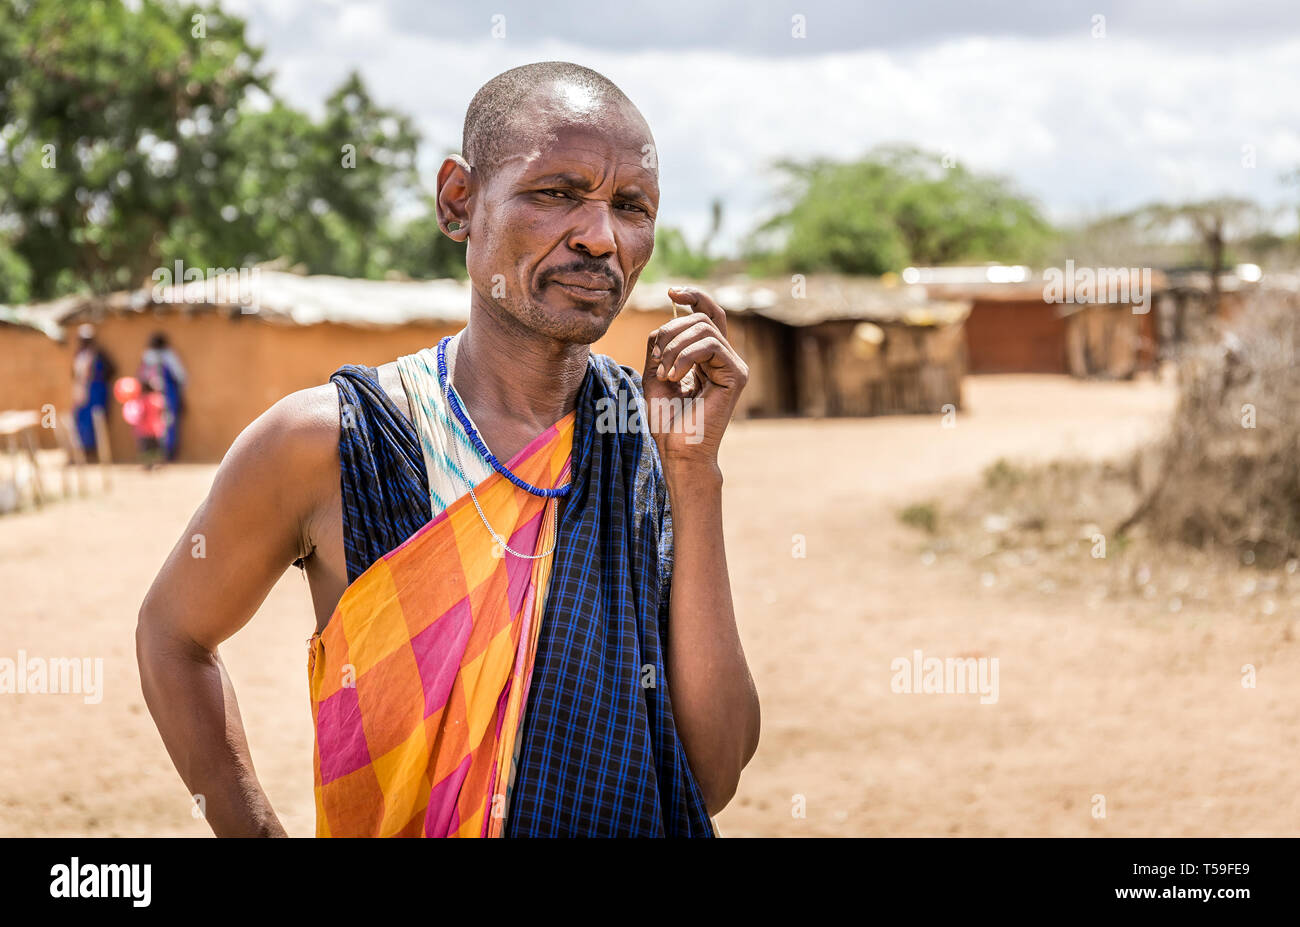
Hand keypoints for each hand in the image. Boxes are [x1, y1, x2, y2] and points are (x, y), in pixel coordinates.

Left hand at [641, 286, 747, 468]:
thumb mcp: (656, 372)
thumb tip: (670, 317)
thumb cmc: (666, 420)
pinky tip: (675, 377)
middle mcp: (725, 359)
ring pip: (705, 329)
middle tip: (658, 360)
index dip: (693, 296)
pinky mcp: (737, 375)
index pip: (708, 314)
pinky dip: (685, 356)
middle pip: (702, 317)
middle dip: (672, 331)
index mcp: (708, 358)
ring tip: (665, 374)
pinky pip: (710, 345)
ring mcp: (734, 366)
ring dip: (675, 347)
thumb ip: (661, 344)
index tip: (671, 291)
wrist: (677, 451)